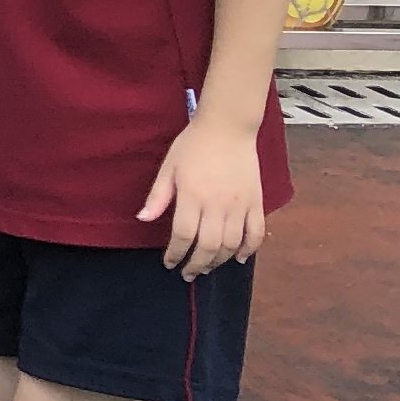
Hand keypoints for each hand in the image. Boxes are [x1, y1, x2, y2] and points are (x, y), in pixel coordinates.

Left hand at [139, 117, 266, 273]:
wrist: (227, 127)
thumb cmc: (193, 145)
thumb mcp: (168, 167)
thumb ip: (158, 196)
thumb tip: (143, 219)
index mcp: (192, 196)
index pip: (183, 235)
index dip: (175, 254)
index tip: (169, 263)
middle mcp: (218, 204)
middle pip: (208, 246)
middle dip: (196, 265)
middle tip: (188, 273)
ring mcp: (240, 204)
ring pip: (231, 244)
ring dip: (219, 261)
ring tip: (207, 267)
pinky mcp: (256, 201)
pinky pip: (256, 232)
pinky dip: (249, 249)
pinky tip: (238, 258)